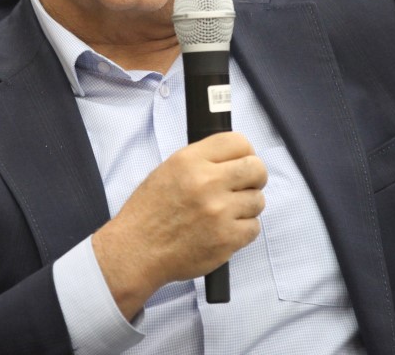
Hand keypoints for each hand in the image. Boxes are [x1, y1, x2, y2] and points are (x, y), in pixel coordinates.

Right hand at [91, 131, 266, 317]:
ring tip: (226, 213)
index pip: (238, 142)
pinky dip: (243, 230)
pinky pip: (254, 227)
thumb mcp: (168, 171)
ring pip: (258, 200)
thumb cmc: (150, 212)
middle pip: (257, 168)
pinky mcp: (226, 239)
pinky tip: (224, 230)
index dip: (245, 152)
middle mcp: (206, 182)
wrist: (136, 251)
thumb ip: (202, 161)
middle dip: (254, 177)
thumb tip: (235, 158)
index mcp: (190, 161)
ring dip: (247, 207)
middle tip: (243, 187)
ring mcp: (219, 212)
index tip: (242, 162)